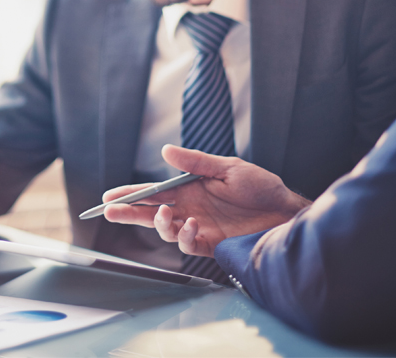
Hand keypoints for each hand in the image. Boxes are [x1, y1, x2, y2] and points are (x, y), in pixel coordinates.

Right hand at [103, 145, 309, 256]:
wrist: (286, 212)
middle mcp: (190, 209)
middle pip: (150, 213)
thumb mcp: (228, 167)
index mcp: (189, 189)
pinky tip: (191, 225)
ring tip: (161, 215)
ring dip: (158, 224)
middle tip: (109, 212)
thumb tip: (165, 151)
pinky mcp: (212, 244)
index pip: (153, 192)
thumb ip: (195, 162)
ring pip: (165, 230)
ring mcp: (199, 227)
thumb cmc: (261, 187)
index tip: (110, 197)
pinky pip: (188, 244)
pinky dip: (184, 236)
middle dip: (129, 213)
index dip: (130, 194)